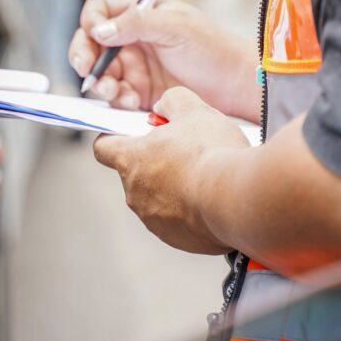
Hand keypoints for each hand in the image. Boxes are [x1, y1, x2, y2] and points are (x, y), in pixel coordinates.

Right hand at [68, 0, 260, 119]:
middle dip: (85, 57)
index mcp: (141, 15)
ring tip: (113, 91)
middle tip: (87, 71)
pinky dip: (115, 100)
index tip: (95, 35)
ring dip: (100, 82)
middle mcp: (134, 40)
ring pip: (100, 73)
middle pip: (91, 44)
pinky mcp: (141, 95)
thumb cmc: (214, 49)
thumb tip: (99, 29)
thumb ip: (136, 23)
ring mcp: (136, 68)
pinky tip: (128, 102)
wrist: (236, 86)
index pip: (101, 10)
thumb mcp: (175, 27)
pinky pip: (115, 97)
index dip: (92, 21)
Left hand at [93, 87, 249, 254]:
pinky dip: (191, 211)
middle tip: (187, 152)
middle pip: (137, 173)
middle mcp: (135, 193)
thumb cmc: (211, 152)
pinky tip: (213, 199)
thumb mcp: (193, 110)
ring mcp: (153, 219)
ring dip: (176, 188)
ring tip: (206, 177)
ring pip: (159, 198)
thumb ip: (172, 101)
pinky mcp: (176, 239)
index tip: (127, 135)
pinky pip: (179, 221)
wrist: (236, 199)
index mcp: (132, 160)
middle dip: (158, 163)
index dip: (112, 139)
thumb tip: (163, 107)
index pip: (103, 149)